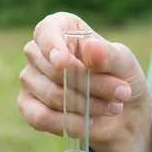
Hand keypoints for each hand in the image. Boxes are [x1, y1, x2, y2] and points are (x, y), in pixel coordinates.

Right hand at [17, 12, 151, 151]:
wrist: (121, 112)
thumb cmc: (119, 77)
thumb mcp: (123, 62)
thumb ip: (109, 55)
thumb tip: (92, 48)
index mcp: (59, 28)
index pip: (47, 31)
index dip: (52, 46)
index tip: (62, 62)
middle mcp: (38, 52)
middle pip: (56, 71)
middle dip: (92, 85)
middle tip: (121, 93)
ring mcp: (29, 79)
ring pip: (53, 96)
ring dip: (88, 106)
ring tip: (113, 107)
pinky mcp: (28, 107)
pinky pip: (43, 117)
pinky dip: (71, 123)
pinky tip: (91, 121)